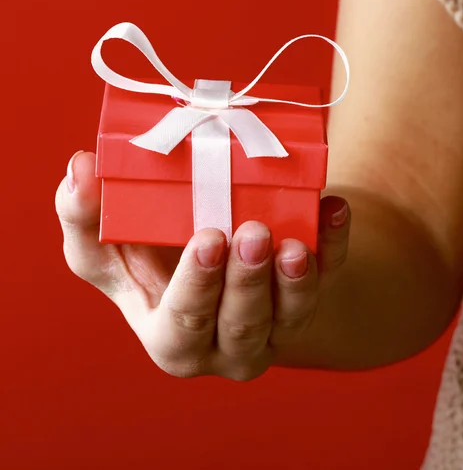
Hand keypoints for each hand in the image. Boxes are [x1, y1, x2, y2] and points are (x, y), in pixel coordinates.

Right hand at [55, 151, 350, 379]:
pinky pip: (330, 276)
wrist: (219, 255)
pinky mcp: (309, 295)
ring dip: (297, 280)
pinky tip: (334, 209)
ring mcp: (276, 325)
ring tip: (296, 244)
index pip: (184, 324)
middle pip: (243, 325)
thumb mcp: (114, 247)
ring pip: (293, 314)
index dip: (196, 287)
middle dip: (247, 283)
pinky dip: (335, 243)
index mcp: (175, 337)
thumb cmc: (158, 258)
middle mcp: (230, 344)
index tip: (207, 240)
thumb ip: (86, 216)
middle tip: (251, 233)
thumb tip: (78, 167)